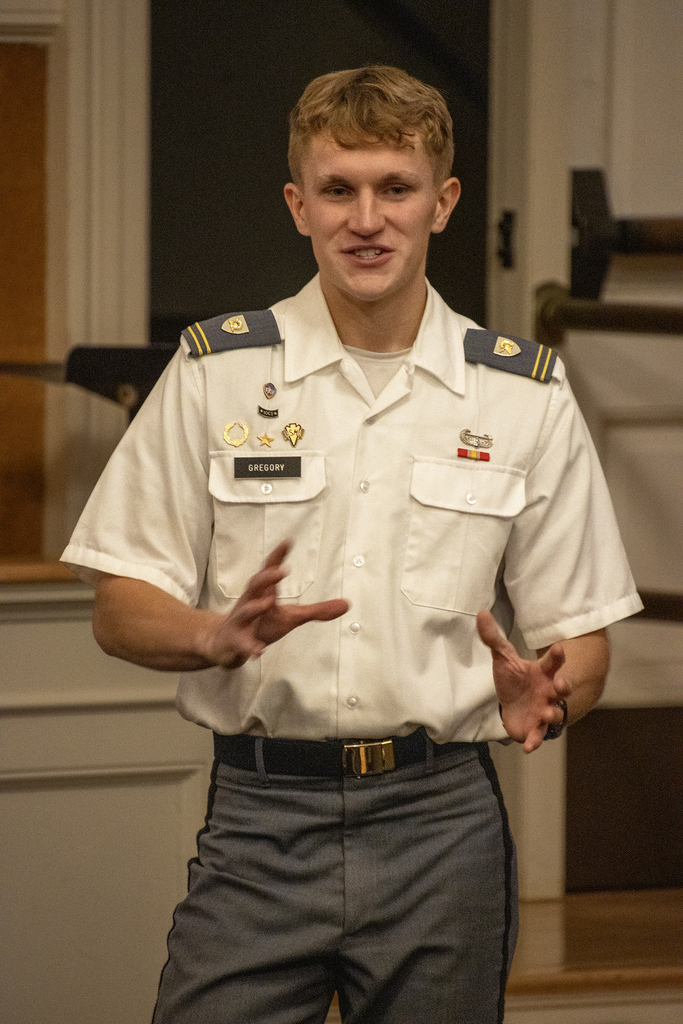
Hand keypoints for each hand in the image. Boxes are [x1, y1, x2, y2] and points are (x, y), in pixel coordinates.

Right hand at [201, 540, 348, 668]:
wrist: (225, 643)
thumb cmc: (260, 624)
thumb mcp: (291, 617)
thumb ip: (317, 611)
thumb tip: (347, 604)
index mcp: (263, 593)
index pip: (269, 570)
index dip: (278, 556)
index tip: (289, 541)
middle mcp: (250, 602)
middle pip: (255, 585)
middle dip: (267, 577)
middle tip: (281, 570)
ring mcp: (240, 622)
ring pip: (245, 611)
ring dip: (255, 606)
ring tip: (268, 602)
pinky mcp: (235, 641)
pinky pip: (242, 644)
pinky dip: (250, 647)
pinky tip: (259, 651)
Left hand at [476, 610, 570, 752]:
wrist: (513, 705)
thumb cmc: (514, 680)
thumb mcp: (503, 658)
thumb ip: (494, 638)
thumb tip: (481, 613)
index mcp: (543, 673)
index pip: (553, 662)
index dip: (556, 655)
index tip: (559, 647)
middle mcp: (549, 692)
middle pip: (562, 688)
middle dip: (564, 686)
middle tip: (562, 684)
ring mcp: (545, 711)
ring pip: (554, 713)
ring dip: (552, 714)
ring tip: (547, 714)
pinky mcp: (536, 728)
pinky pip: (538, 736)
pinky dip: (534, 741)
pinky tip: (528, 747)